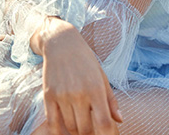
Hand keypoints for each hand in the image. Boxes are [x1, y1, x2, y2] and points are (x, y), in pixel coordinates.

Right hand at [32, 18, 122, 134]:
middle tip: (92, 127)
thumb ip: (110, 99)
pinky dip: (58, 132)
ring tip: (80, 122)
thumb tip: (120, 120)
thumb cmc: (85, 59)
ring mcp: (62, 95)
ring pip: (71, 128)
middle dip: (90, 133)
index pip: (104, 123)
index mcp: (96, 88)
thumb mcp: (101, 75)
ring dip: (76, 130)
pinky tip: (63, 130)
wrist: (61, 42)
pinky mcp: (48, 95)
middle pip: (86, 130)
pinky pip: (52, 124)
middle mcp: (79, 93)